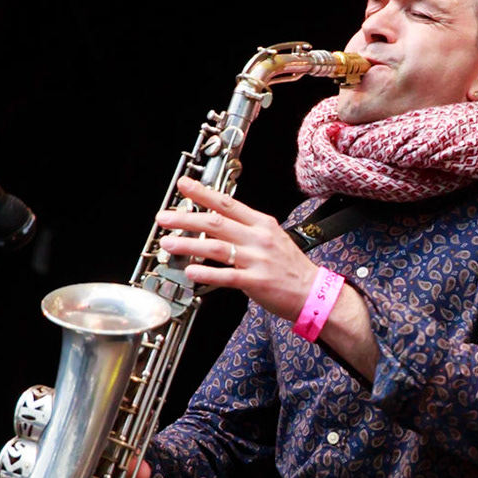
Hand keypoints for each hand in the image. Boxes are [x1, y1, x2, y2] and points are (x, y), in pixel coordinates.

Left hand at [155, 179, 316, 320]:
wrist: (313, 292)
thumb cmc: (290, 267)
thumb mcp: (271, 237)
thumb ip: (245, 230)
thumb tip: (214, 224)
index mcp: (262, 223)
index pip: (227, 203)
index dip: (203, 193)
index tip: (183, 185)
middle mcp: (259, 238)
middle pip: (216, 222)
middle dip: (186, 219)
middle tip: (164, 218)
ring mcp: (258, 259)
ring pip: (217, 247)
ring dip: (189, 244)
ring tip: (169, 243)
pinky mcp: (257, 281)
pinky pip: (227, 275)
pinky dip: (206, 273)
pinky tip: (190, 272)